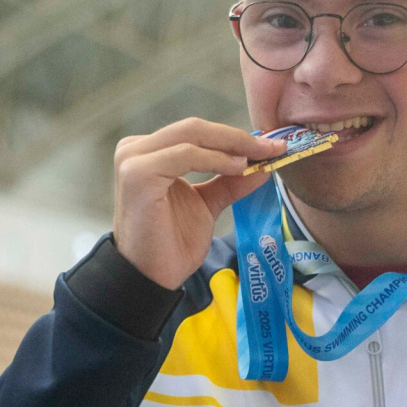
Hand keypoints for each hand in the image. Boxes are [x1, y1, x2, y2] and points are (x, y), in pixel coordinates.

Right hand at [112, 118, 283, 289]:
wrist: (153, 277)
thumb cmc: (173, 243)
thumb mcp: (208, 204)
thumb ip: (230, 181)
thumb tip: (262, 164)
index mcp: (149, 152)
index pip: (197, 132)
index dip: (235, 136)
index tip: (271, 146)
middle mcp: (135, 149)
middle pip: (195, 128)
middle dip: (238, 137)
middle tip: (273, 147)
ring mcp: (133, 159)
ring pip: (192, 135)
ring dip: (232, 145)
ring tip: (260, 158)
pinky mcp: (138, 174)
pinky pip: (185, 155)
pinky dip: (216, 159)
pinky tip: (238, 168)